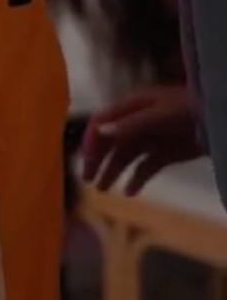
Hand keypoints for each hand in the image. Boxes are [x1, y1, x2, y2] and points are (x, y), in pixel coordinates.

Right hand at [81, 85, 203, 194]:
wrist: (222, 117)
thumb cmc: (192, 108)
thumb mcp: (161, 115)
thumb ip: (131, 124)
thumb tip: (100, 131)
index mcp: (131, 106)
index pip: (101, 122)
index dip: (91, 141)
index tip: (86, 161)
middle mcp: (137, 122)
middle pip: (110, 142)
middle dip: (97, 160)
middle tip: (89, 180)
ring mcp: (152, 138)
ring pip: (125, 156)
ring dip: (113, 172)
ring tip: (104, 190)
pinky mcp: (166, 153)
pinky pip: (145, 167)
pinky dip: (137, 179)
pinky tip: (130, 192)